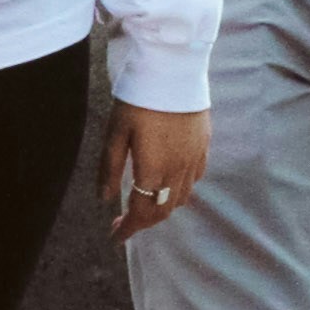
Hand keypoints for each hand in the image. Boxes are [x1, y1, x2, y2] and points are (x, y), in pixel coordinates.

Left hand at [100, 100, 205, 235]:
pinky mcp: (204, 146)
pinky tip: (168, 185)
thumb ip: (110, 169)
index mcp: (154, 170)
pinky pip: (195, 180)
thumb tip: (105, 199)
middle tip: (123, 224)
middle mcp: (178, 171)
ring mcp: (195, 159)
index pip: (142, 213)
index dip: (128, 230)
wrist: (173, 71)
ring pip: (180, 198)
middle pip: (163, 210)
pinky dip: (180, 191)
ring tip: (143, 206)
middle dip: (143, 223)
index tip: (115, 238)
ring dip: (161, 209)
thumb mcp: (115, 133)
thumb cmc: (139, 100)